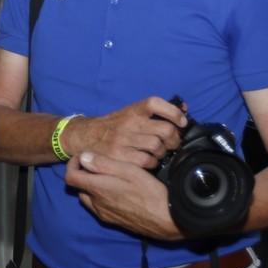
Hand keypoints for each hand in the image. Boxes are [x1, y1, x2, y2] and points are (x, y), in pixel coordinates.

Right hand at [60, 96, 184, 170]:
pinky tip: (148, 162)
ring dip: (163, 153)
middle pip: (164, 129)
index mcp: (132, 110)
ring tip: (159, 154)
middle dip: (174, 139)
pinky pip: (146, 161)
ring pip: (157, 146)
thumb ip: (153, 113)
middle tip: (172, 143)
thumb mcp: (129, 113)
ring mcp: (123, 140)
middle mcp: (128, 123)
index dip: (173, 112)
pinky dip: (152, 163)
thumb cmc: (112, 127)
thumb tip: (184, 108)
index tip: (182, 121)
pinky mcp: (119, 156)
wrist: (83, 137)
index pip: (155, 103)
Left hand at [66, 150, 182, 239]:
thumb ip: (104, 164)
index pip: (70, 177)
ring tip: (109, 177)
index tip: (83, 157)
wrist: (166, 220)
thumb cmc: (150, 193)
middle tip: (99, 164)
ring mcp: (105, 214)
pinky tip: (118, 191)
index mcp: (98, 189)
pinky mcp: (113, 221)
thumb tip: (83, 157)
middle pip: (79, 187)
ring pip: (89, 198)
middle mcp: (97, 204)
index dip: (72, 164)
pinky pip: (99, 207)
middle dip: (84, 174)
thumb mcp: (129, 171)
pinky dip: (101, 197)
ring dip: (93, 186)